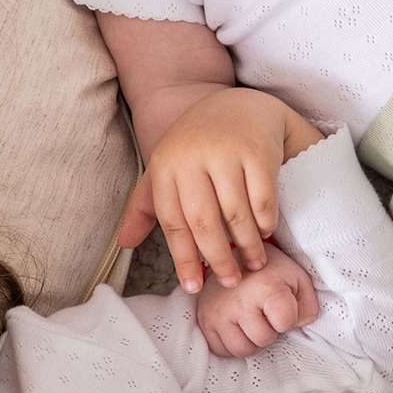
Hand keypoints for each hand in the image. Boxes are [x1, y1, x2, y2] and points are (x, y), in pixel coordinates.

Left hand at [115, 88, 322, 292]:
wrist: (236, 104)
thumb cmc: (197, 146)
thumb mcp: (167, 169)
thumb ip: (146, 205)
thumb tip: (124, 244)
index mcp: (165, 165)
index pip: (172, 222)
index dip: (183, 259)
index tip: (194, 287)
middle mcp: (192, 157)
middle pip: (203, 222)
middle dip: (218, 259)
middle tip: (231, 282)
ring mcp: (225, 152)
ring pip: (235, 214)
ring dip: (247, 245)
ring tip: (255, 264)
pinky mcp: (257, 149)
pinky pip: (262, 198)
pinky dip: (265, 221)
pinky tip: (267, 233)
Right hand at [193, 244, 321, 356]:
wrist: (233, 258)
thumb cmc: (269, 272)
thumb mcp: (297, 279)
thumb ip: (307, 304)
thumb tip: (300, 325)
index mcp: (266, 287)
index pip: (285, 323)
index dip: (288, 318)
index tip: (281, 306)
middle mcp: (239, 301)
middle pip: (263, 340)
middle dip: (269, 331)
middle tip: (264, 315)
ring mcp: (219, 312)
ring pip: (241, 350)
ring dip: (250, 341)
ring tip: (251, 323)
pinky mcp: (204, 320)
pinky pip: (221, 350)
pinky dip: (231, 344)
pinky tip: (236, 327)